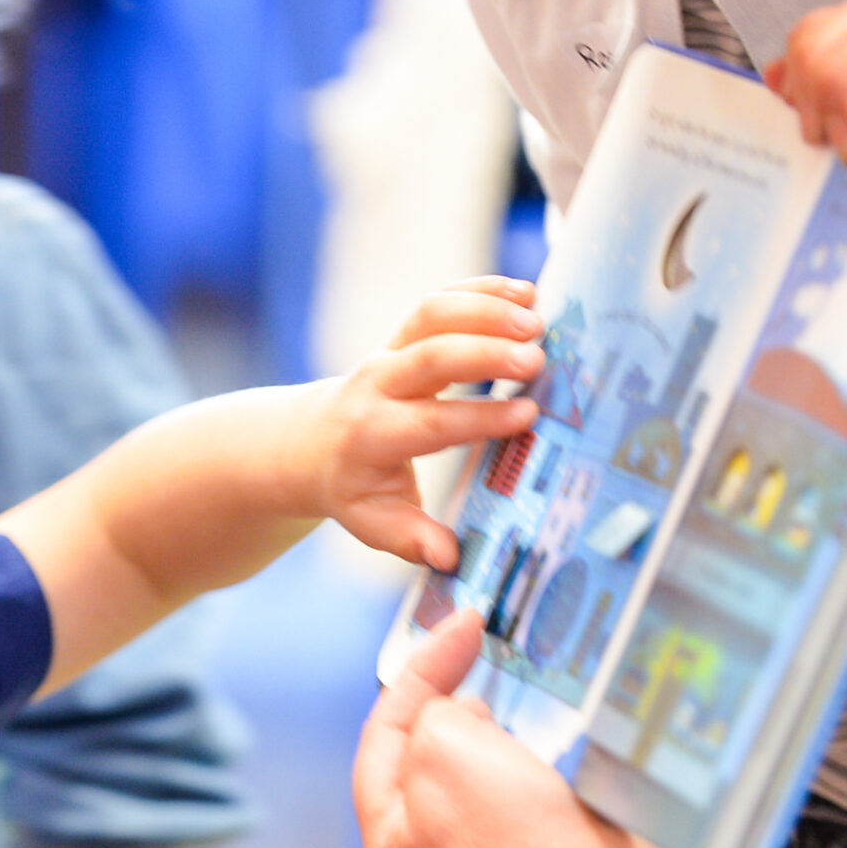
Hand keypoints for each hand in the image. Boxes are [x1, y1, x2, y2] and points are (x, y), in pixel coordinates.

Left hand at [298, 278, 543, 572]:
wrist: (308, 443)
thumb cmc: (352, 486)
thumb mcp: (373, 520)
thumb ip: (410, 538)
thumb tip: (448, 558)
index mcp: (375, 435)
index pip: (430, 422)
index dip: (480, 417)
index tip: (529, 415)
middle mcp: (379, 385)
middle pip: (430, 354)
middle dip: (484, 352)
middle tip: (538, 357)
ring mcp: (389, 351)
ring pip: (431, 313)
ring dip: (486, 308)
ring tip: (538, 317)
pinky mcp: (402, 332)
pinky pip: (438, 299)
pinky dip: (480, 289)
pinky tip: (524, 291)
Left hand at [352, 610, 640, 847]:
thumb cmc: (526, 836)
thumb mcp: (447, 744)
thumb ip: (430, 720)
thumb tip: (457, 725)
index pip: (382, 742)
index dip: (420, 673)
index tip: (462, 628)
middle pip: (423, 782)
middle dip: (449, 723)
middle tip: (484, 679)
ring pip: (474, 812)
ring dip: (491, 765)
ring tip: (518, 737)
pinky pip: (520, 842)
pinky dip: (529, 805)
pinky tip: (549, 790)